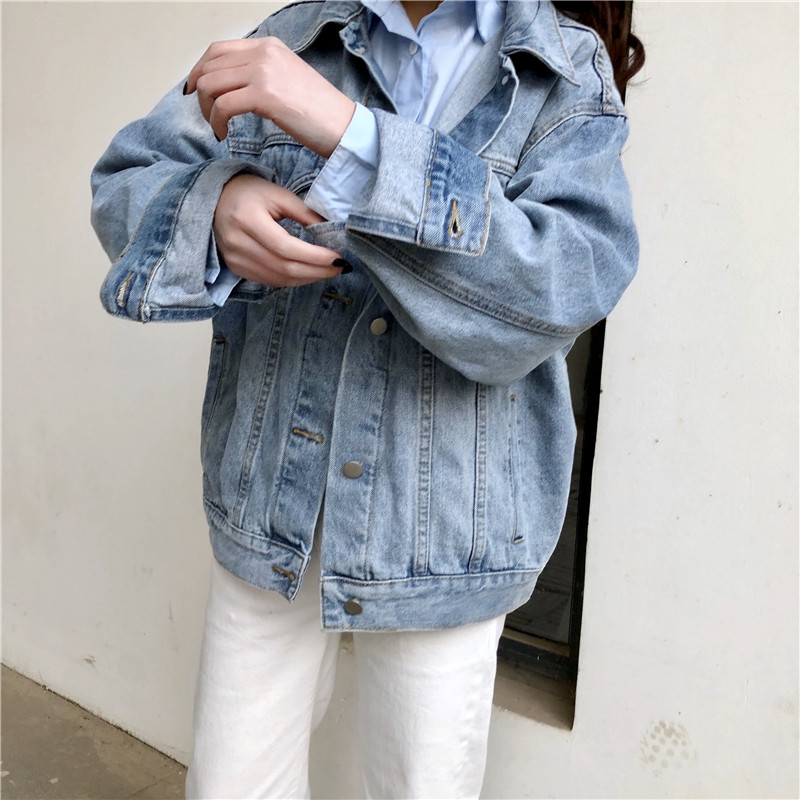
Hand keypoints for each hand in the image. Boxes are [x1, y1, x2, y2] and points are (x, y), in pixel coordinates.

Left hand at [185, 37, 355, 157]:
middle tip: (208, 116)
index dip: (199, 70)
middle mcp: (264, 53)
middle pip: (210, 67)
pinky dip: (217, 122)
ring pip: (211, 84)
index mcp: (269, 46)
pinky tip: (224, 134)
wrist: (343, 126)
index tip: (195, 91)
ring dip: (207, 110)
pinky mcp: (265, 95)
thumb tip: (233, 85)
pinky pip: (223, 106)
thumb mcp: (287, 79)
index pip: (218, 50)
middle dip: (201, 94)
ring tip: (218, 127)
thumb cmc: (319, 112)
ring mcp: (264, 72)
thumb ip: (261, 74)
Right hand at [213, 174, 346, 287]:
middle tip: (339, 268)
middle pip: (284, 267)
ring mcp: (235, 259)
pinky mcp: (236, 269)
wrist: (214, 200)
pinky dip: (292, 280)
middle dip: (316, 271)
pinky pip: (269, 281)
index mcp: (247, 219)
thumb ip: (305, 214)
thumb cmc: (249, 193)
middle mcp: (238, 243)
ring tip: (327, 271)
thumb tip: (331, 233)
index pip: (286, 247)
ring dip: (307, 278)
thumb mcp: (278, 195)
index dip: (314, 257)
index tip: (337, 258)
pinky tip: (307, 273)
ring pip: (278, 279)